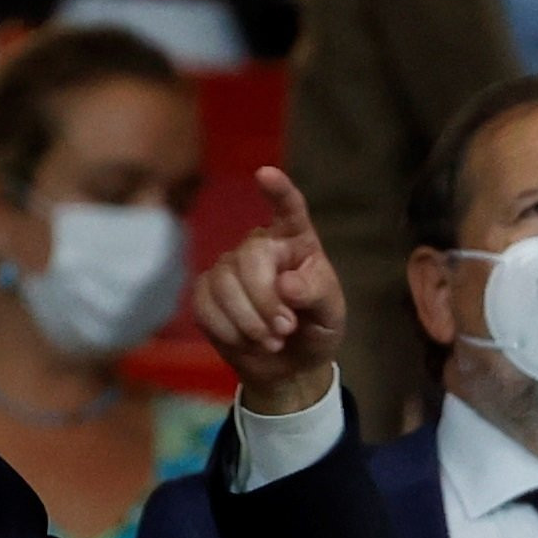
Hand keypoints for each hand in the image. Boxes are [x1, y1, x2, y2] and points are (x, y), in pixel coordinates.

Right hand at [194, 167, 344, 416]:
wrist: (290, 364)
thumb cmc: (316, 329)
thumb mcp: (331, 315)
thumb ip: (317, 294)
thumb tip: (286, 285)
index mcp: (297, 241)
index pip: (289, 210)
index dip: (279, 192)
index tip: (266, 173)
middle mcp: (260, 246)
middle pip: (250, 258)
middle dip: (266, 301)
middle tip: (285, 329)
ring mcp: (229, 266)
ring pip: (224, 284)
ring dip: (249, 322)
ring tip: (272, 342)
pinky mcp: (207, 291)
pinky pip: (206, 305)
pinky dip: (230, 331)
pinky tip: (248, 342)